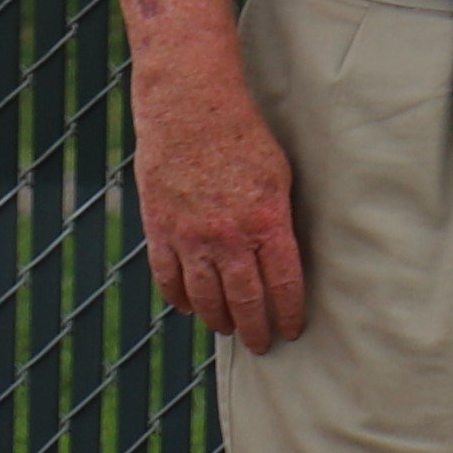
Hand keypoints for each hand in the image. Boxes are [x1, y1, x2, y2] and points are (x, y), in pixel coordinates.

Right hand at [134, 68, 307, 352]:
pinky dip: (179, 296)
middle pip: (245, 300)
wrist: (190, 108)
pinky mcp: (160, 228)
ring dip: (218, 319)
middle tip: (263, 344)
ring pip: (205, 296)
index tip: (293, 330)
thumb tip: (284, 257)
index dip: (289, 313)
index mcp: (268, 223)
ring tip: (228, 330)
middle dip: (256, 328)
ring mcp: (190, 236)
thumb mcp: (280, 178)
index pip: (284, 285)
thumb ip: (280, 221)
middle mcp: (229, 237)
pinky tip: (189, 307)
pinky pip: (168, 276)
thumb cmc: (244, 137)